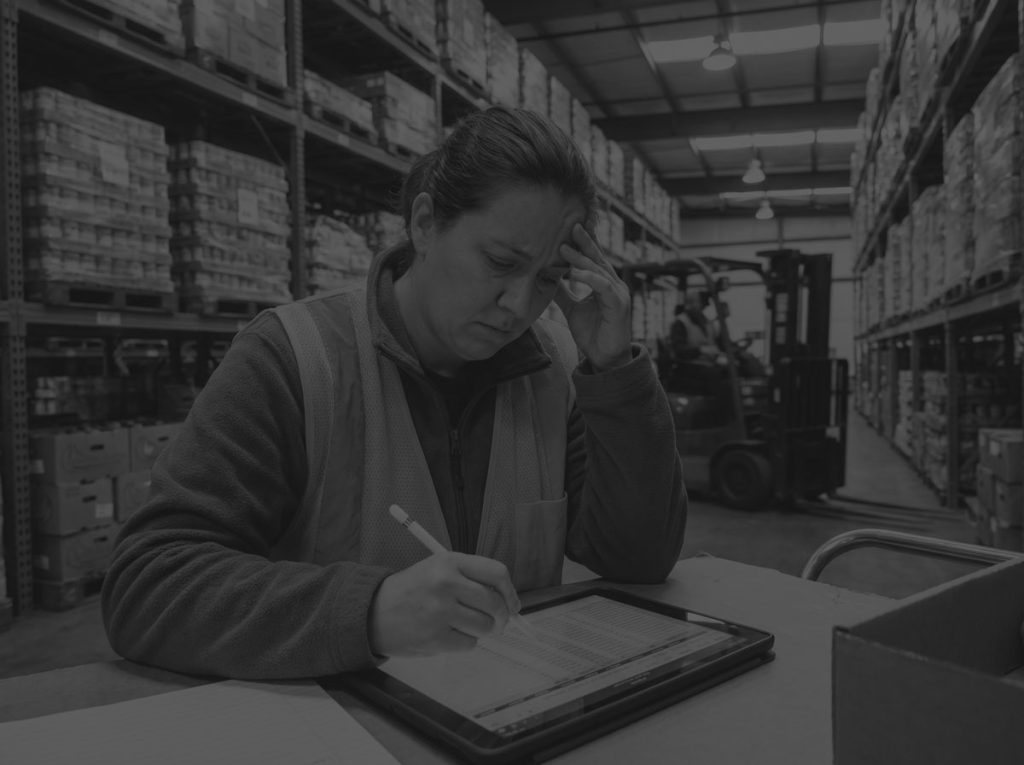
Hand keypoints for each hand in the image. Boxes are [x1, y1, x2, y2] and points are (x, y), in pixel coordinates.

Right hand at [368, 552, 518, 657]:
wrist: (373, 612)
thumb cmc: (411, 591)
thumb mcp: (438, 569)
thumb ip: (472, 578)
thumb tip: (508, 601)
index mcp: (449, 561)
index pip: (496, 573)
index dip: (510, 592)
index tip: (513, 604)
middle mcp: (445, 583)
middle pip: (495, 603)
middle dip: (501, 617)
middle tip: (497, 622)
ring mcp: (440, 611)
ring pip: (485, 626)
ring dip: (481, 630)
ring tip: (463, 625)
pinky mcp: (435, 636)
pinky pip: (469, 644)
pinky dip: (463, 642)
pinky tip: (446, 633)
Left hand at [553, 224, 631, 371]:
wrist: (604, 358)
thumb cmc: (592, 333)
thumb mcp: (572, 308)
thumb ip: (563, 293)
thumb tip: (547, 277)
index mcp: (604, 283)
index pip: (593, 258)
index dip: (583, 243)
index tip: (569, 228)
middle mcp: (614, 284)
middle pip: (598, 258)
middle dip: (584, 242)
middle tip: (570, 226)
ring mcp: (618, 294)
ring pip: (599, 270)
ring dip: (581, 259)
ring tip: (564, 249)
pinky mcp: (618, 305)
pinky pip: (603, 287)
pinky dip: (589, 278)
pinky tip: (575, 273)